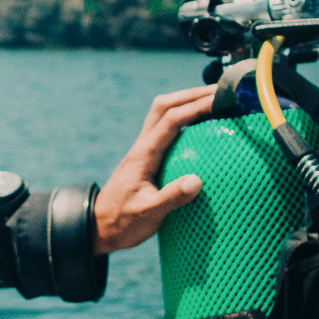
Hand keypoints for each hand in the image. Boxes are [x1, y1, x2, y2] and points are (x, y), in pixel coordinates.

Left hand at [93, 86, 217, 254]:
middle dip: (192, 94)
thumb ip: (171, 198)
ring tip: (214, 101)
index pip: (171, 120)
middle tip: (220, 92)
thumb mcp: (147, 214)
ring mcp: (144, 149)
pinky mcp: (147, 157)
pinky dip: (183, 118)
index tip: (220, 100)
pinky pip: (165, 128)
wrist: (99, 226)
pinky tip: (200, 124)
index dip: (196, 106)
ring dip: (187, 102)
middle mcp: (143, 146)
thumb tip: (197, 181)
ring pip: (163, 113)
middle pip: (165, 106)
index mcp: (144, 154)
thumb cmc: (122, 222)